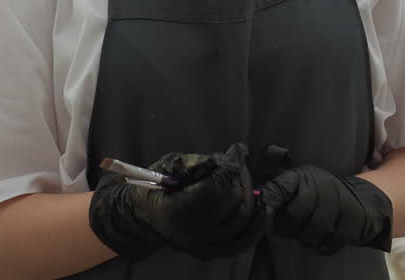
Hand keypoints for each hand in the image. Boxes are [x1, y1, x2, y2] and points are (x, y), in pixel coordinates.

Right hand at [88, 143, 265, 259]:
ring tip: (246, 179)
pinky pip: (241, 242)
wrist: (141, 217)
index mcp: (176, 209)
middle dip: (238, 177)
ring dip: (249, 195)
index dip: (230, 167)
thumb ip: (196, 163)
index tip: (236, 151)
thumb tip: (228, 158)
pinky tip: (262, 209)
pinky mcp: (211, 252)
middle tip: (236, 163)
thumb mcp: (168, 166)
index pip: (214, 188)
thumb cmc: (153, 187)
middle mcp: (191, 232)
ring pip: (239, 220)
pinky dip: (255, 225)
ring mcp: (203, 245)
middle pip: (230, 202)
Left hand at [261, 165, 392, 254]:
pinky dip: (323, 247)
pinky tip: (322, 240)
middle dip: (289, 227)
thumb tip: (260, 205)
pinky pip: (331, 241)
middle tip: (290, 230)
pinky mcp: (354, 218)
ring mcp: (340, 200)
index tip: (267, 212)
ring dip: (306, 238)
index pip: (281, 186)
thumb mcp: (299, 190)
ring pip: (314, 229)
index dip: (271, 201)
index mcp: (303, 176)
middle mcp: (322, 184)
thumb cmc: (320, 198)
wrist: (360, 201)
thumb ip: (279, 195)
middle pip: (296, 213)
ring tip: (307, 234)